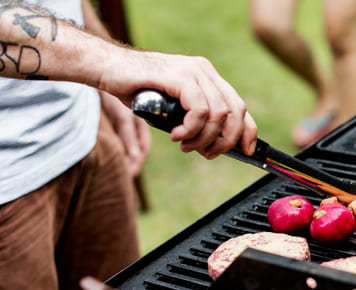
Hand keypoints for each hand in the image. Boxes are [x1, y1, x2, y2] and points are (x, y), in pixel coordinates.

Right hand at [98, 50, 257, 159]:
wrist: (107, 68)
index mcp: (207, 77)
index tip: (246, 151)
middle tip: (207, 153)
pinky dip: (191, 129)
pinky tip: (176, 134)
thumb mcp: (172, 111)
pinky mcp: (179, 75)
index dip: (247, 131)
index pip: (239, 105)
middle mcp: (204, 71)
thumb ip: (194, 123)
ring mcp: (193, 70)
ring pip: (218, 113)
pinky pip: (200, 110)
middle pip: (235, 111)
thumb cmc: (136, 91)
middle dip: (225, 140)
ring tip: (185, 145)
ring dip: (203, 138)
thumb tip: (213, 147)